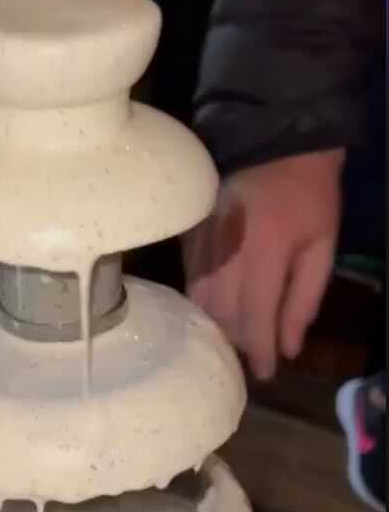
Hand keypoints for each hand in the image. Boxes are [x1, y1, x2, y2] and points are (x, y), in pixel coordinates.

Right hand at [183, 150, 343, 379]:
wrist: (275, 138)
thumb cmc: (309, 192)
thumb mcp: (324, 244)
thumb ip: (306, 298)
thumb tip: (288, 348)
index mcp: (267, 249)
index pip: (256, 314)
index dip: (258, 350)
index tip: (264, 373)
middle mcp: (228, 249)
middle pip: (222, 314)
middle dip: (236, 342)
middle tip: (247, 358)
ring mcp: (202, 241)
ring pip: (199, 302)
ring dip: (215, 327)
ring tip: (229, 341)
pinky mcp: (188, 236)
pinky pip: (189, 281)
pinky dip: (200, 303)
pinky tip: (211, 312)